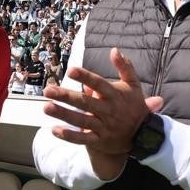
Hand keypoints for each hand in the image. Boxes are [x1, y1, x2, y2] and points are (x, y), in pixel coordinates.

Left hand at [43, 48, 163, 177]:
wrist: (143, 135)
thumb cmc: (134, 106)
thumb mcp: (134, 85)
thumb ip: (125, 67)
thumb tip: (114, 50)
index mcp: (115, 95)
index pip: (99, 84)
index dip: (86, 77)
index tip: (70, 70)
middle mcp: (108, 111)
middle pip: (85, 103)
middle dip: (66, 96)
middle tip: (48, 90)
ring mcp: (103, 127)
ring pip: (81, 120)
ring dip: (63, 114)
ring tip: (46, 107)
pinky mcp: (99, 140)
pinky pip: (83, 139)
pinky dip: (69, 136)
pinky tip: (54, 130)